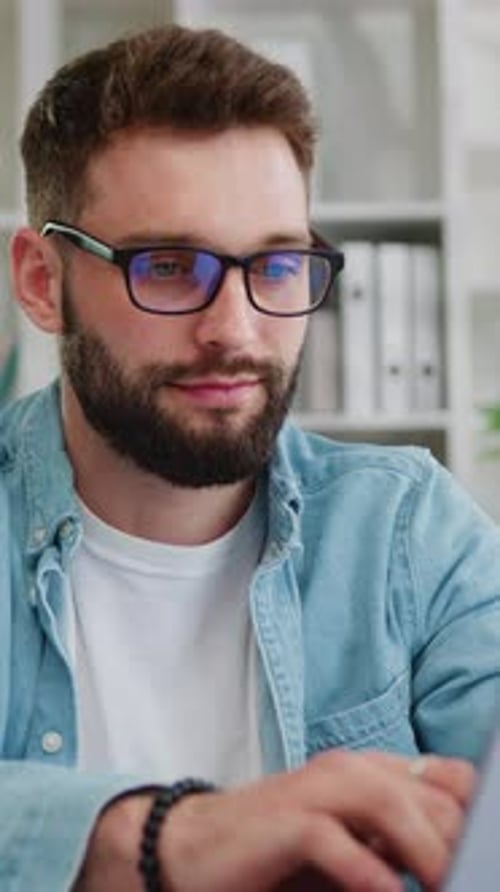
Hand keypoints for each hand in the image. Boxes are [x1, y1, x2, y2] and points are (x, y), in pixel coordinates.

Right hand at [74, 749, 475, 891]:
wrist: (195, 845)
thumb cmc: (279, 852)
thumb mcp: (352, 846)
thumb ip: (397, 844)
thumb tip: (455, 864)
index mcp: (372, 771)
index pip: (450, 779)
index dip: (478, 814)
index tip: (486, 857)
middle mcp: (348, 770)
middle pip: (428, 794)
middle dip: (457, 843)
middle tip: (465, 882)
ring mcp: (314, 790)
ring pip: (387, 803)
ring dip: (424, 851)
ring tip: (441, 887)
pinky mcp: (283, 821)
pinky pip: (332, 838)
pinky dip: (365, 869)